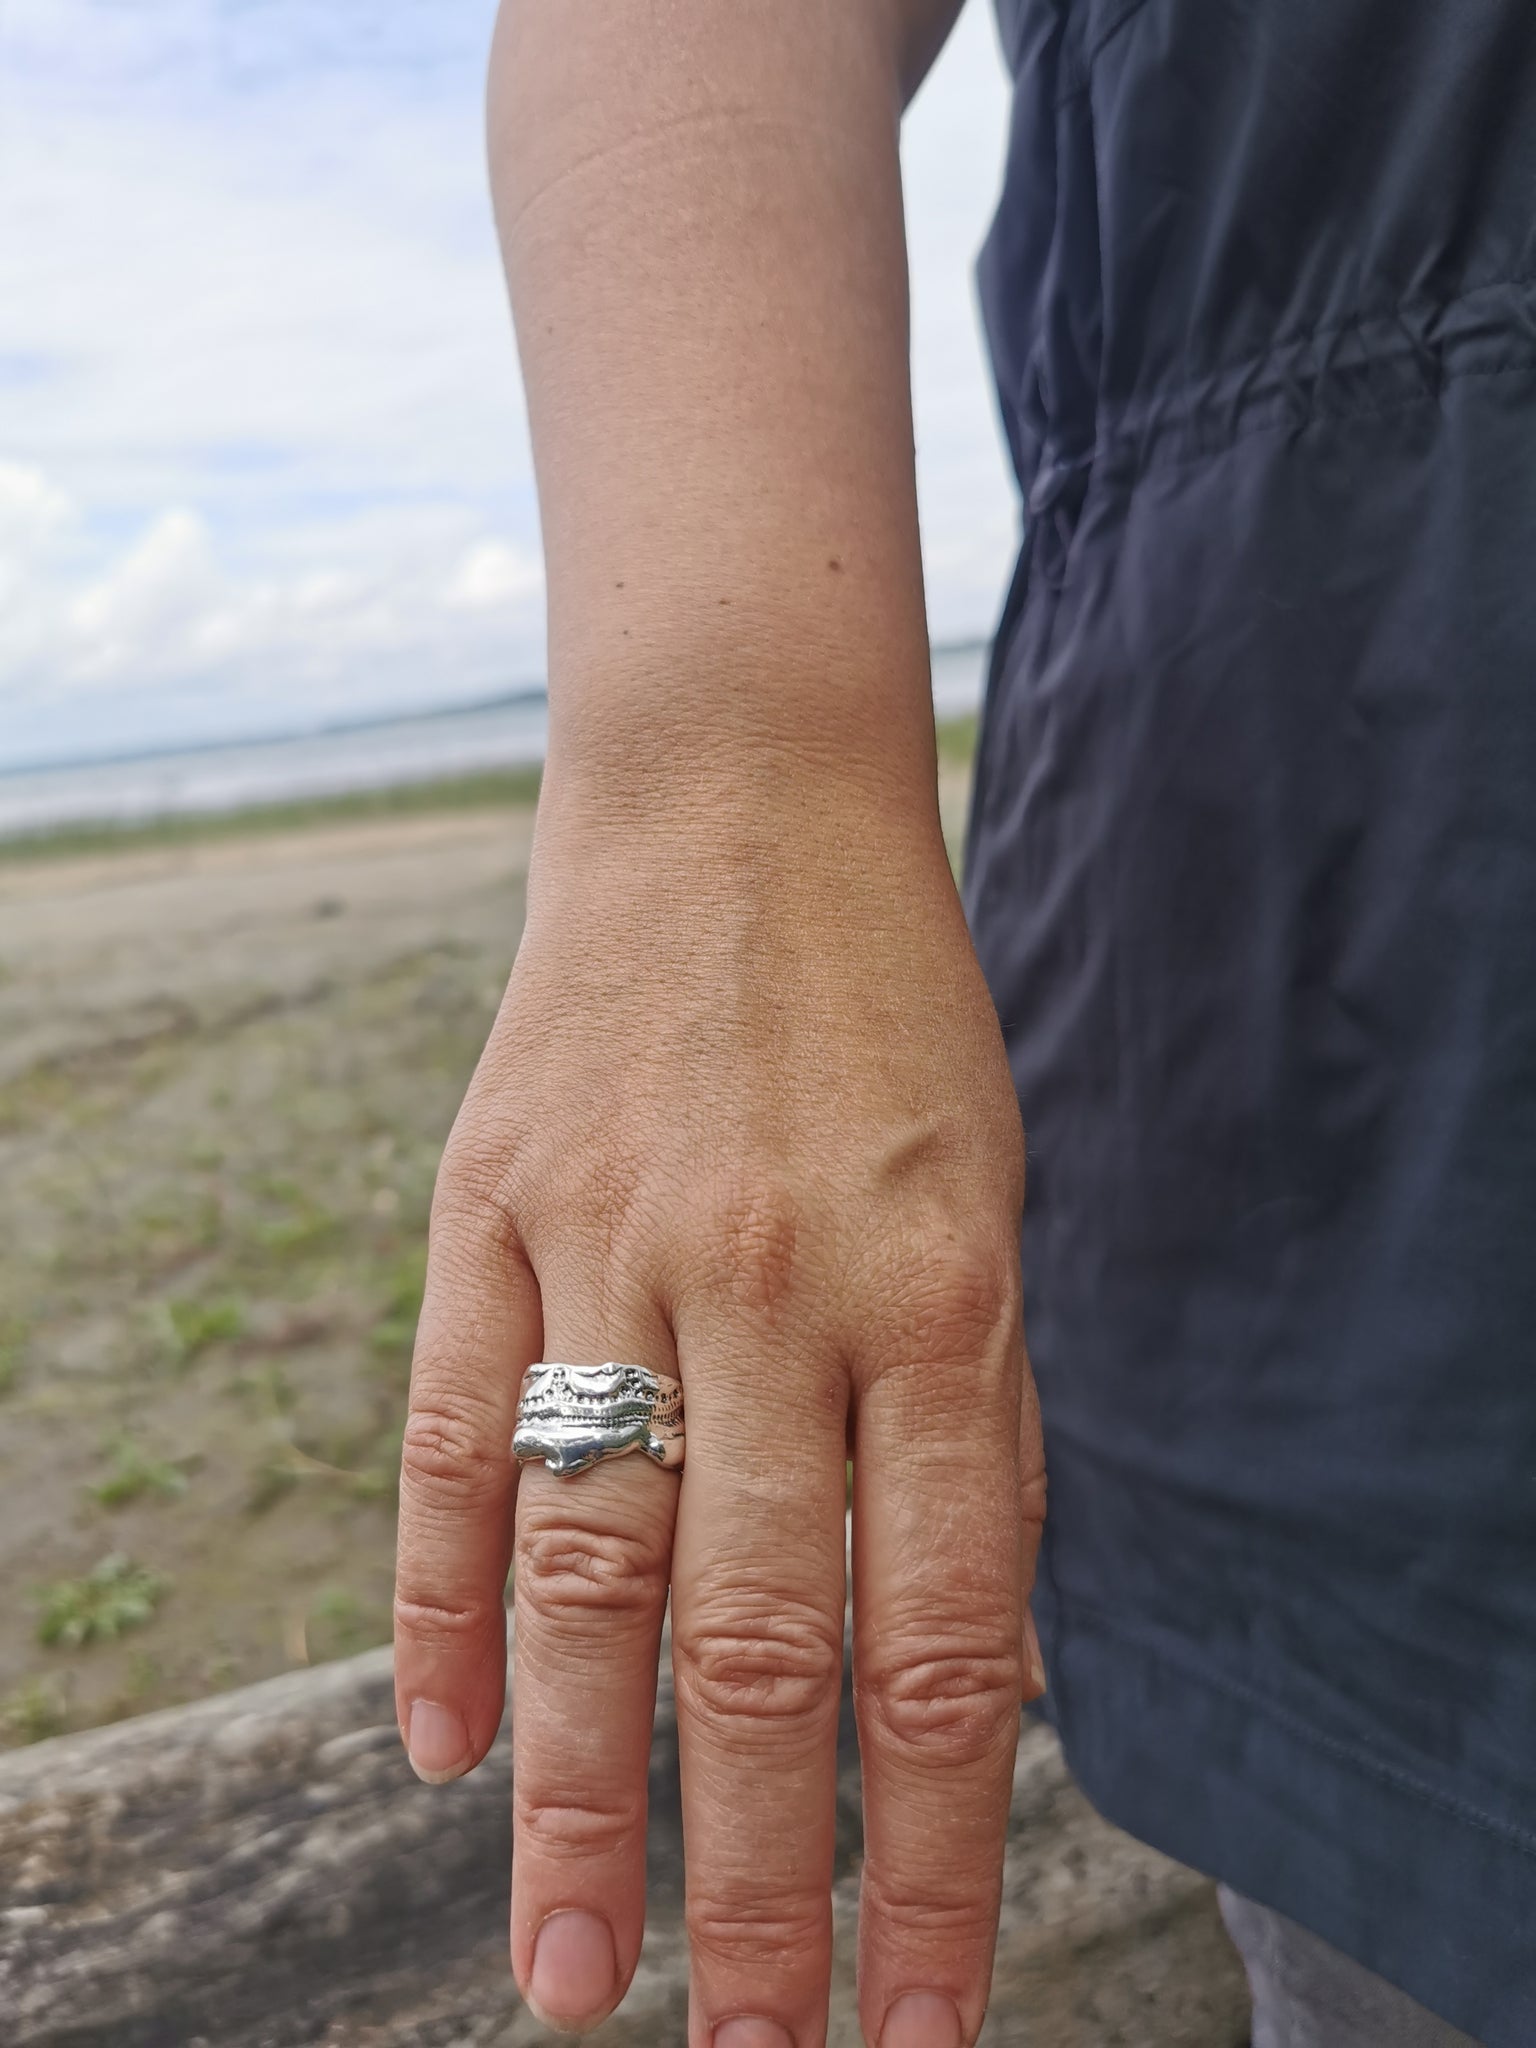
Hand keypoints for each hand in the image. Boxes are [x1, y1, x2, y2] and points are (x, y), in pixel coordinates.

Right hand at [393, 775, 1044, 2046]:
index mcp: (942, 1294)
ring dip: (574, 1791)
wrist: (738, 800)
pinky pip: (450, 1434)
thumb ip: (974, 1433)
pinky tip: (433, 1744)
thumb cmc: (892, 1024)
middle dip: (758, 1876)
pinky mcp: (487, 1202)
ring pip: (586, 1568)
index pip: (946, 1636)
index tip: (920, 2014)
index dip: (934, 1851)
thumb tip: (974, 1678)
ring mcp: (615, 1243)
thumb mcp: (993, 1209)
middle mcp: (776, 1286)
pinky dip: (435, 1604)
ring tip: (570, 1972)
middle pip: (762, 1639)